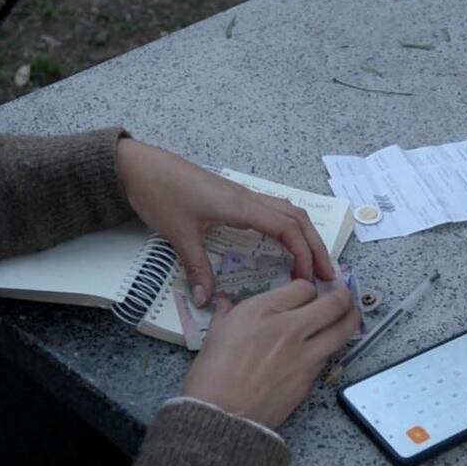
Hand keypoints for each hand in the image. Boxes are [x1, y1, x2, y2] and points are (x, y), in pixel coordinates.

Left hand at [115, 138, 335, 305]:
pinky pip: (272, 210)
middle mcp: (248, 198)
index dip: (304, 254)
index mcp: (241, 207)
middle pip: (297, 218)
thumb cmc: (160, 193)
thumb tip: (207, 301)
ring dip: (304, 235)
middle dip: (315, 246)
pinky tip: (283, 244)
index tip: (309, 279)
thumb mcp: (179, 234)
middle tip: (328, 275)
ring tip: (312, 262)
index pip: (287, 229)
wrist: (138, 165)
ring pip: (287, 211)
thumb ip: (197, 267)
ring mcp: (242, 195)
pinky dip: (287, 228)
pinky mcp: (232, 197)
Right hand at [181, 280, 359, 428]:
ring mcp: (304, 354)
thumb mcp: (214, 334)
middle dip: (343, 296)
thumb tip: (226, 304)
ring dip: (351, 319)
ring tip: (353, 315)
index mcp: (263, 310)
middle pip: (333, 303)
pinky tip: (329, 346)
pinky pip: (328, 356)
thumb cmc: (211, 374)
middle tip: (344, 295)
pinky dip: (332, 347)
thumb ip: (226, 313)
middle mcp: (289, 327)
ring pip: (342, 330)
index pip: (303, 287)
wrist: (221, 416)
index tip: (306, 292)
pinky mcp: (310, 379)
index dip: (307, 288)